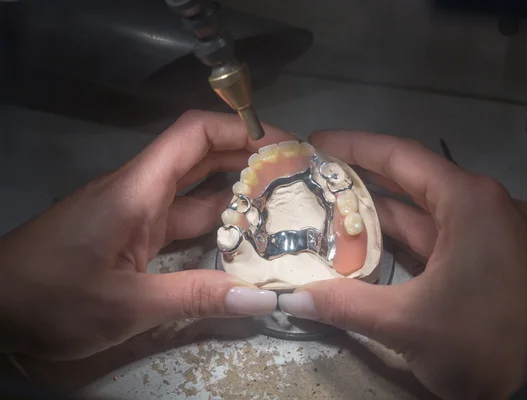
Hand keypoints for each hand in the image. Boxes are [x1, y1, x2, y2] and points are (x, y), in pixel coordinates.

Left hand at [0, 111, 290, 360]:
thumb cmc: (50, 297)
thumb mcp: (126, 305)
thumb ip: (195, 298)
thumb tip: (263, 298)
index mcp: (137, 190)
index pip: (193, 135)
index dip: (239, 129)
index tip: (283, 144)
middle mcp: (140, 192)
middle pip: (200, 157)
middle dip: (248, 159)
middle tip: (296, 176)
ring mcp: (135, 215)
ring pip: (193, 193)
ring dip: (235, 196)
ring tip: (283, 207)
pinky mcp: (130, 237)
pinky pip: (180, 222)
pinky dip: (212, 227)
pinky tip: (241, 243)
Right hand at [279, 131, 526, 399]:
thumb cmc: (481, 345)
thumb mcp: (406, 324)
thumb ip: (345, 304)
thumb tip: (292, 299)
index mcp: (472, 203)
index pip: (404, 158)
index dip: (356, 146)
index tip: (319, 143)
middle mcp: (490, 208)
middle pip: (417, 182)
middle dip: (366, 180)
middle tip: (320, 176)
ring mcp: (501, 235)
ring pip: (433, 214)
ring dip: (387, 215)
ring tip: (337, 211)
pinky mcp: (503, 260)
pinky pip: (449, 238)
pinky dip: (413, 240)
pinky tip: (377, 246)